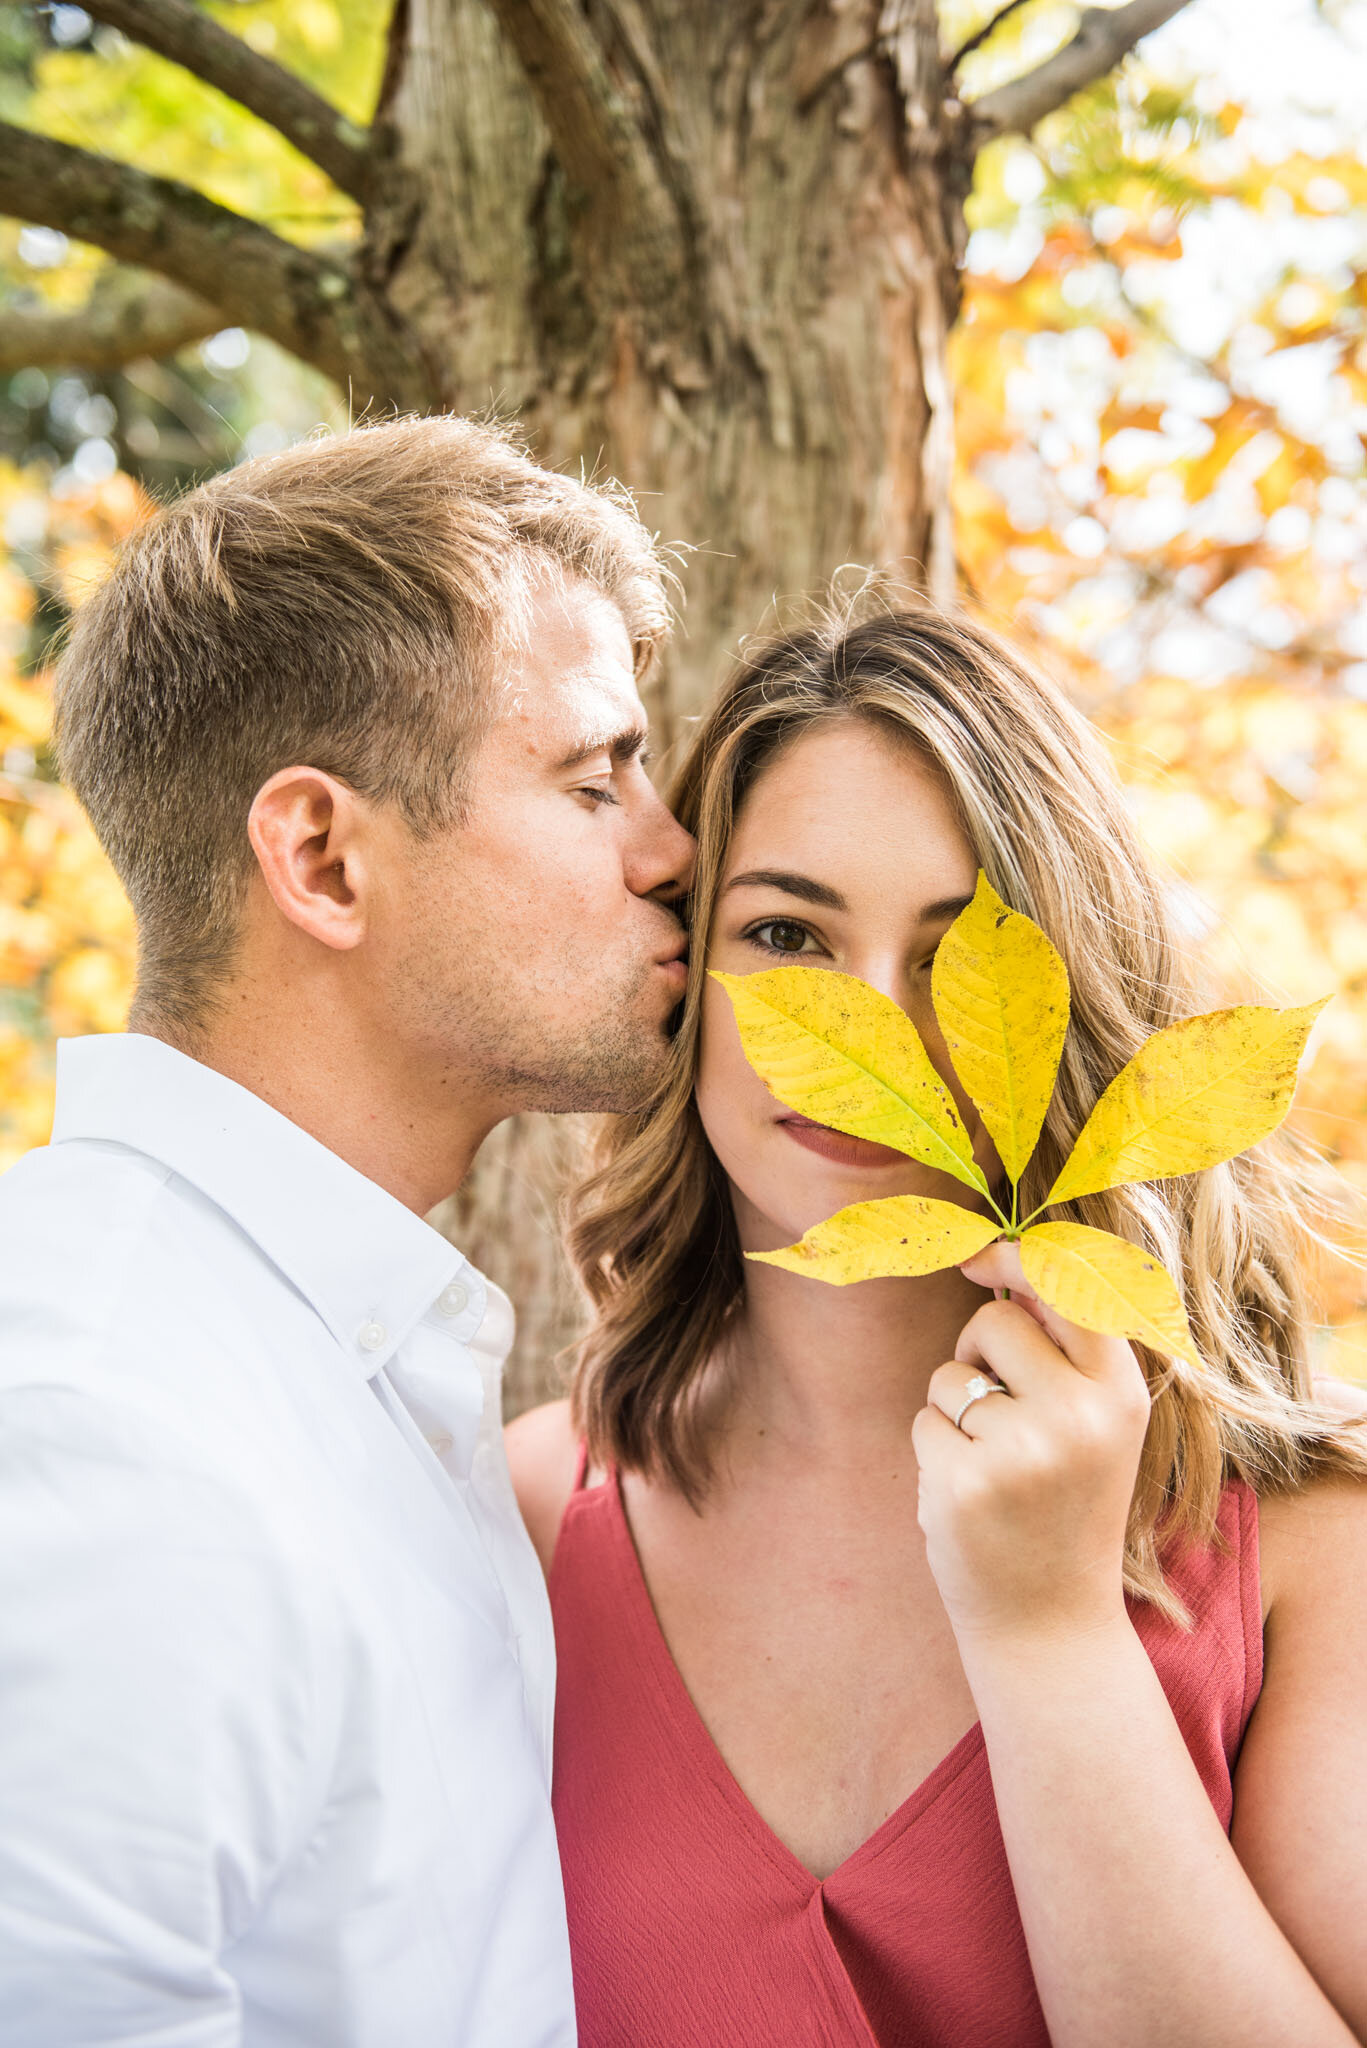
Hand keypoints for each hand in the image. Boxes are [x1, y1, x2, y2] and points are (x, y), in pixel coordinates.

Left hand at [910, 1239, 1151, 1649]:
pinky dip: (934, 1451)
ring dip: (953, 1409)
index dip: (1020, 1260)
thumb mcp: (1096, 1425)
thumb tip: (1000, 1259)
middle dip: (978, 1349)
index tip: (981, 1256)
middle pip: (994, 1320)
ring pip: (949, 1373)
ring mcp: (1021, 1451)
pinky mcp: (965, 1483)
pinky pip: (923, 1421)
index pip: (1071, 1288)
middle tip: (999, 1409)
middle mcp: (1079, 1417)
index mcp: (1121, 1395)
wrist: (1050, 1624)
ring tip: (992, 1467)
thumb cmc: (1067, 1508)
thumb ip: (1064, 1348)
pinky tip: (968, 1498)